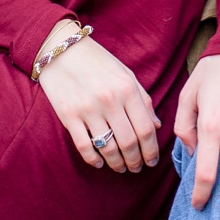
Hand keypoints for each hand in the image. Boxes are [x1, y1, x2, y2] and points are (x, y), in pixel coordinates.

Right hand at [36, 22, 161, 175]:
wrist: (62, 50)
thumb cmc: (99, 62)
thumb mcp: (127, 75)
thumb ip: (143, 100)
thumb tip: (156, 126)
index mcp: (128, 89)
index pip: (146, 128)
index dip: (151, 149)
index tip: (152, 161)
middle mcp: (110, 101)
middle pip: (129, 141)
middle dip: (136, 160)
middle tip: (137, 168)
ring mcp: (88, 110)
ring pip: (108, 147)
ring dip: (117, 163)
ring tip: (122, 168)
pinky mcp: (68, 116)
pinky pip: (84, 145)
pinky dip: (94, 159)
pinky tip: (100, 163)